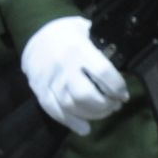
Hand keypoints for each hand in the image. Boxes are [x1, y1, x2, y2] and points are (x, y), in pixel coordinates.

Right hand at [21, 15, 126, 134]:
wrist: (33, 30)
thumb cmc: (67, 32)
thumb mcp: (87, 30)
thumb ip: (103, 45)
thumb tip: (124, 61)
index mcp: (78, 49)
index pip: (104, 74)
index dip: (118, 88)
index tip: (123, 94)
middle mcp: (63, 66)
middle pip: (86, 95)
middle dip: (105, 105)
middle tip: (113, 104)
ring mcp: (49, 79)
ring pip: (72, 106)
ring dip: (92, 114)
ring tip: (102, 111)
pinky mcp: (39, 88)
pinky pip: (54, 111)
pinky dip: (71, 122)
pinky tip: (84, 127)